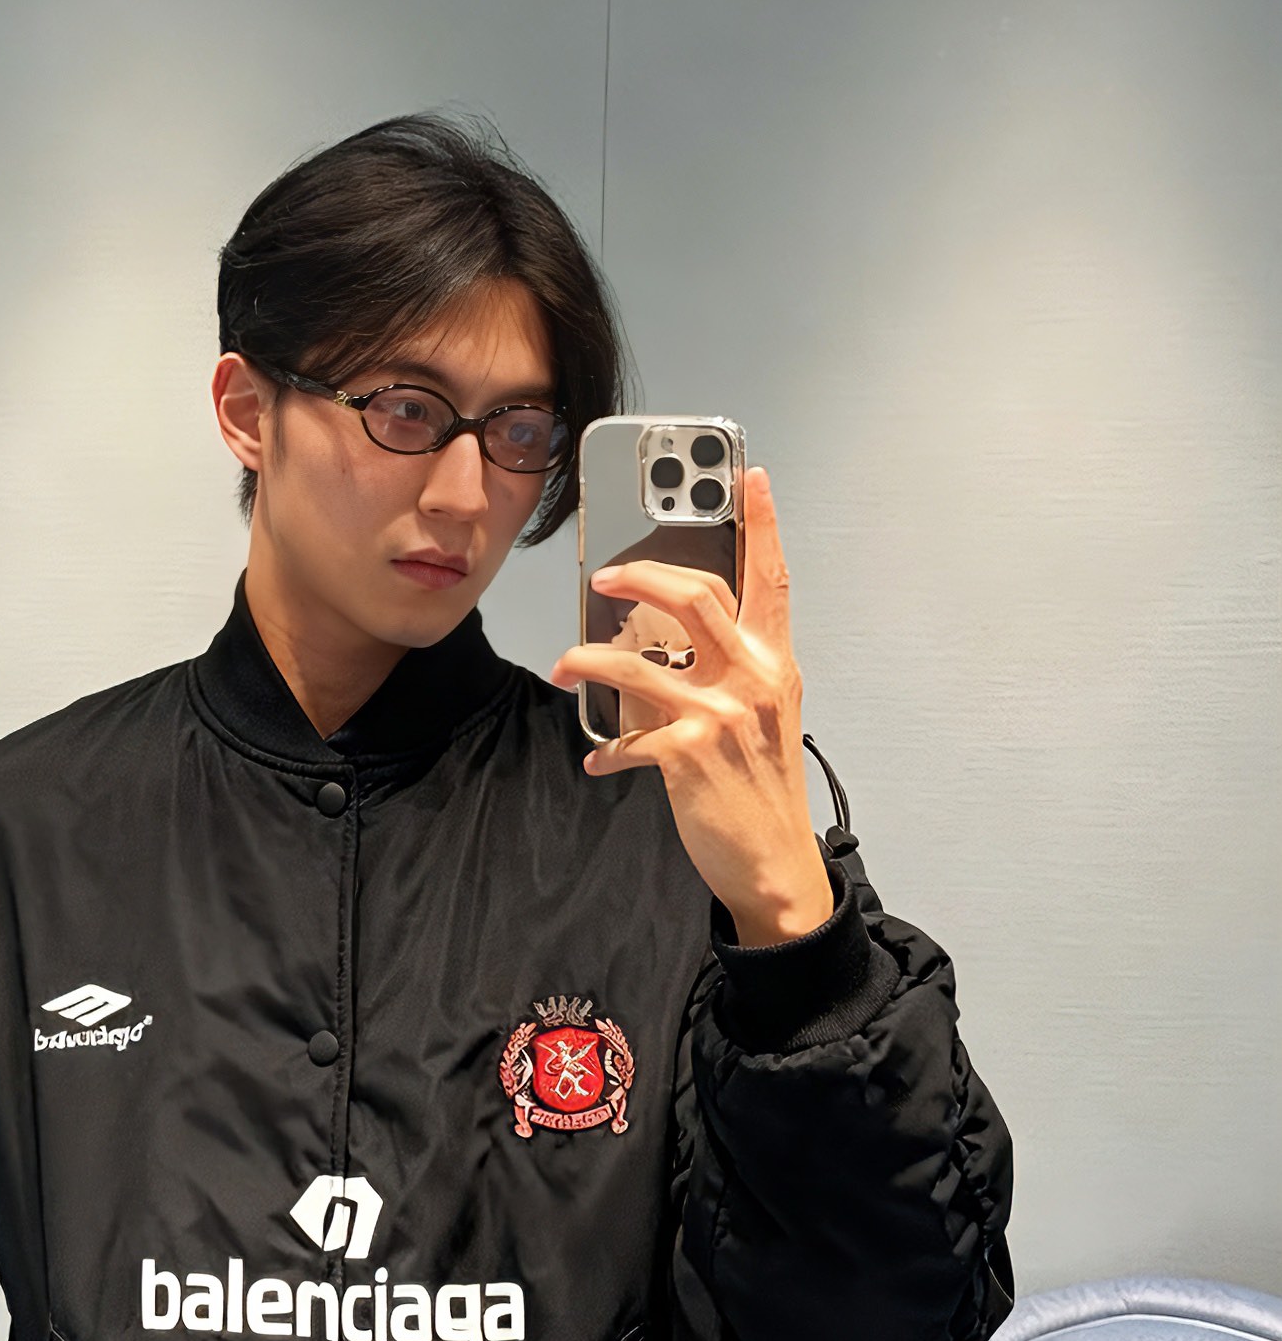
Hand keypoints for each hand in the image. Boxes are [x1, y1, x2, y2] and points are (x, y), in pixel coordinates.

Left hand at [548, 468, 833, 945]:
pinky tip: (596, 761)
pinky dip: (605, 750)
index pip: (772, 579)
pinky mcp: (688, 755)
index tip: (751, 477)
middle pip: (694, 597)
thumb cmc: (763, 789)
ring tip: (564, 664)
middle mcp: (754, 679)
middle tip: (603, 577)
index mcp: (776, 664)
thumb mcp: (761, 718)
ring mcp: (721, 716)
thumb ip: (727, 671)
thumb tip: (666, 644)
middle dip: (640, 576)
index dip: (763, 524)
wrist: (774, 863)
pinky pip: (628, 738)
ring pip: (640, 661)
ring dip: (589, 658)